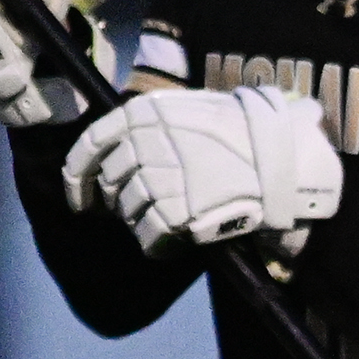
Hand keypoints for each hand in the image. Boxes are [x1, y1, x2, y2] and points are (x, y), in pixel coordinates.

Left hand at [62, 87, 344, 264]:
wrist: (280, 156)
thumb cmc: (244, 132)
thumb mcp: (190, 112)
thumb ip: (156, 128)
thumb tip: (124, 157)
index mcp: (142, 113)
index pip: (90, 146)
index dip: (78, 179)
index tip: (80, 201)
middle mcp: (143, 142)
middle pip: (113, 183)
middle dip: (124, 201)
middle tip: (150, 208)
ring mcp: (157, 178)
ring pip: (130, 213)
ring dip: (145, 223)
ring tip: (172, 224)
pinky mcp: (174, 211)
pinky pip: (150, 237)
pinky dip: (157, 246)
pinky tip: (173, 244)